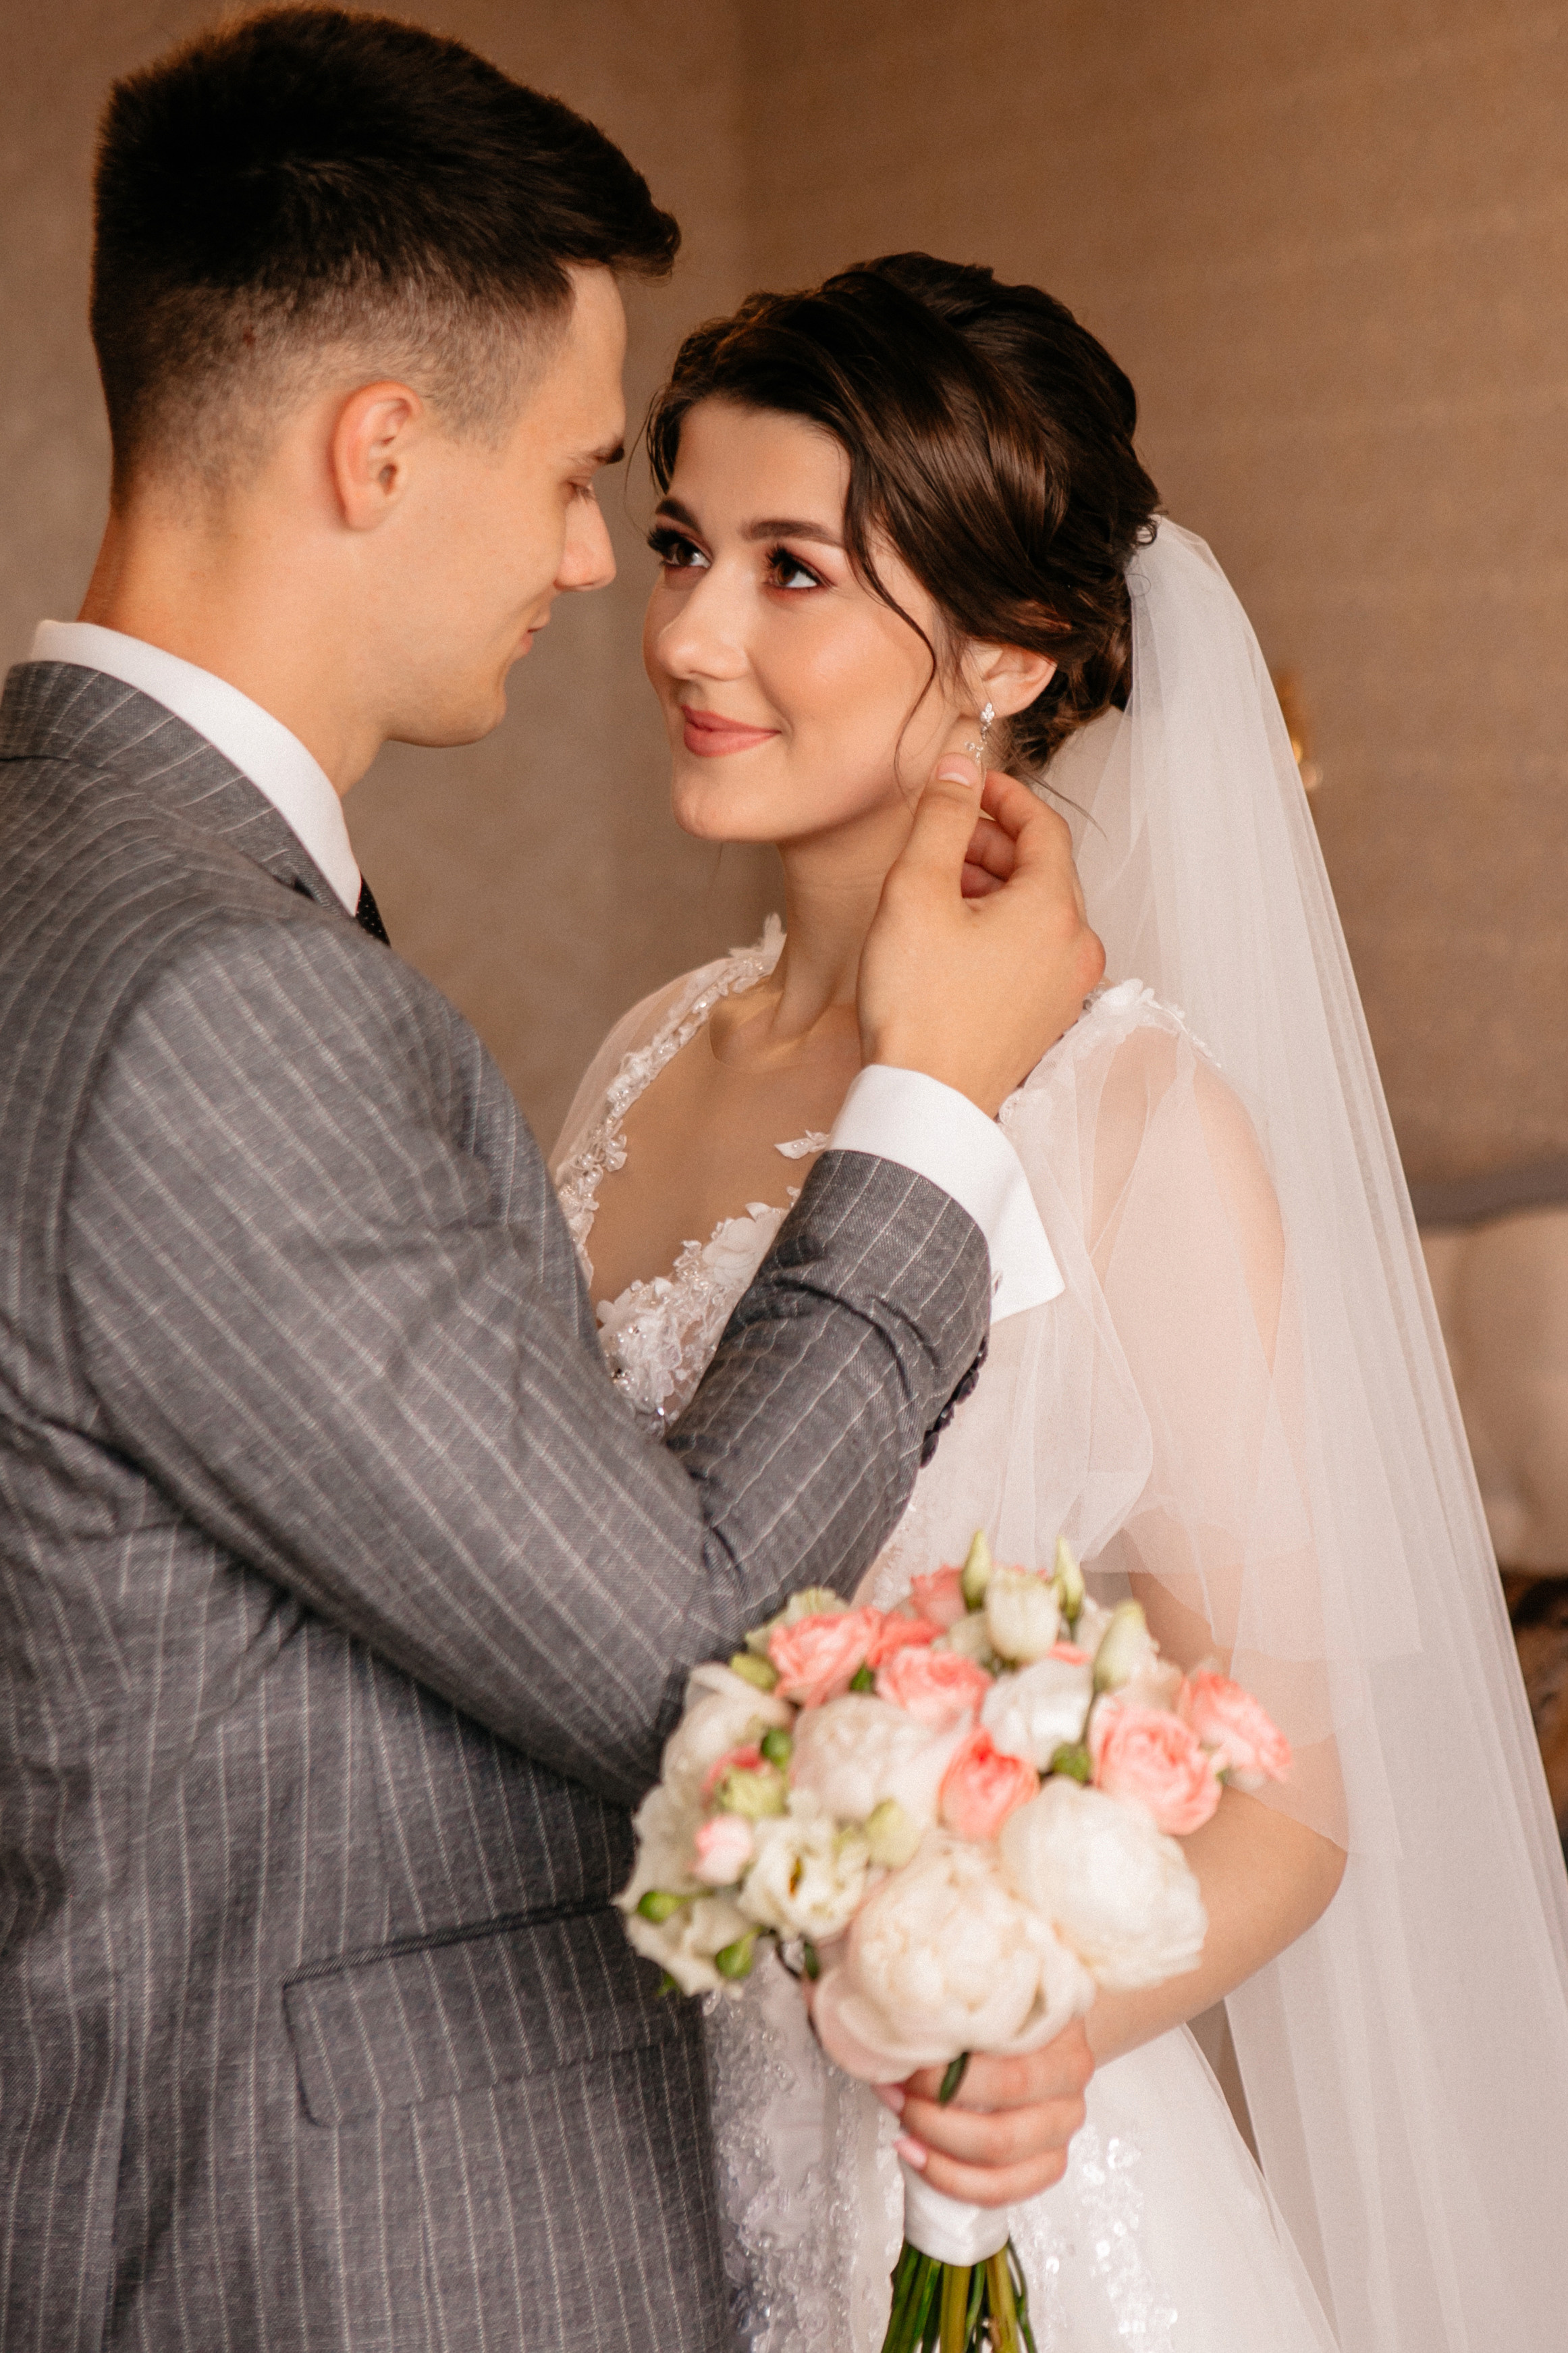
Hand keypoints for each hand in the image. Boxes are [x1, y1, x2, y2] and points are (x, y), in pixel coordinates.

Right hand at [857, 755, 1103, 1115]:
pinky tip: (950, 939)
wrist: (924, 1103)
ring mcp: (1067, 989)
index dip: (1002, 797)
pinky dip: (998, 929)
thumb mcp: (916, 891)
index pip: (1044, 826)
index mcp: (1056, 911)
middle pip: (1043, 869)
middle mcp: (1077, 949)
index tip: (965, 787)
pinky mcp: (1048, 1019)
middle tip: (938, 840)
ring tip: (935, 891)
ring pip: (1037, 912)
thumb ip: (942, 817)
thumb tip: (959, 764)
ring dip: (992, 888)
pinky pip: (1032, 952)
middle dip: (991, 844)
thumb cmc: (918, 1007)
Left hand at [875, 2019, 1094, 2207]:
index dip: (946, 2077)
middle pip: (1001, 2119)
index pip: (1004, 2067)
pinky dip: (952, 2179)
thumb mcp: (979, 1990)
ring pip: (999, 2158)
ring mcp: (1063, 2125)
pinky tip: (917, 2155)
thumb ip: (950, 2001)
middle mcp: (1070, 2079)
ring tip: (902, 2121)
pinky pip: (1002, 2189)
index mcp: (1059, 2030)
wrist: (1033, 2029)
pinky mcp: (1050, 2162)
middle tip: (897, 2094)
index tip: (906, 2067)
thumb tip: (896, 2028)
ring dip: (937, 2146)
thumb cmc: (997, 2011)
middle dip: (934, 2115)